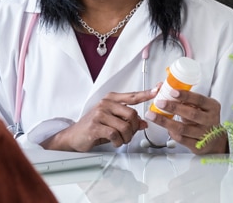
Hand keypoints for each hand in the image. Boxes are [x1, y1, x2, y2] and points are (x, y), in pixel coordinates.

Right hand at [41, 88, 157, 151]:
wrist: (74, 136)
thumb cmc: (94, 127)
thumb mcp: (112, 121)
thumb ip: (128, 120)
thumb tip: (144, 122)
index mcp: (110, 99)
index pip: (132, 96)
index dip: (146, 93)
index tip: (158, 89)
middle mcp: (105, 104)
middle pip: (132, 114)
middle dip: (134, 128)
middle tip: (128, 134)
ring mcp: (99, 114)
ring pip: (125, 126)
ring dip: (126, 138)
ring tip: (120, 140)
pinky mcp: (95, 126)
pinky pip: (115, 135)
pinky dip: (118, 142)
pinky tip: (114, 142)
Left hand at [144, 89, 227, 153]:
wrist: (214, 140)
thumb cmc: (204, 119)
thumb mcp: (201, 107)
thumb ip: (186, 99)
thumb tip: (164, 89)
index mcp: (212, 107)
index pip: (199, 100)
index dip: (186, 96)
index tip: (172, 92)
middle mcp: (210, 120)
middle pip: (191, 114)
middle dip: (173, 107)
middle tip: (159, 102)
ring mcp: (204, 134)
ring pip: (183, 128)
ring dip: (165, 121)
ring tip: (153, 116)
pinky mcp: (197, 146)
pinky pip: (181, 139)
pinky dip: (171, 132)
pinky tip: (165, 127)